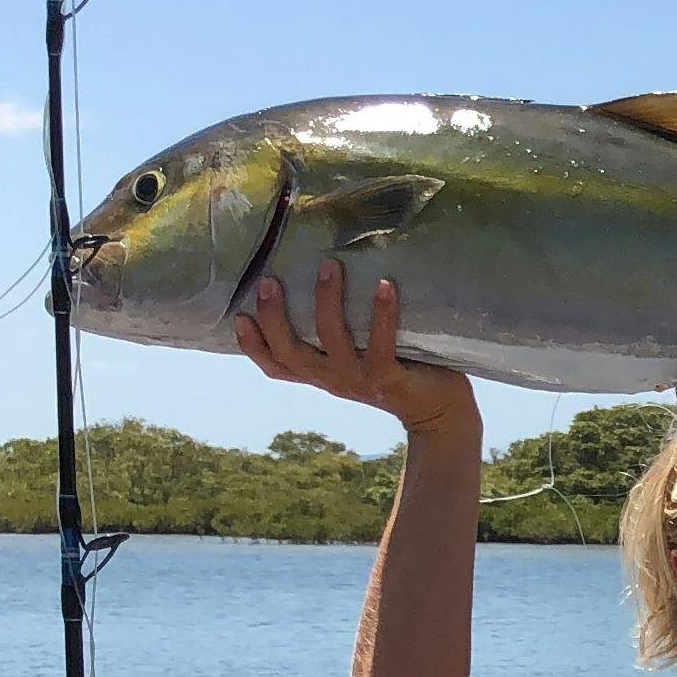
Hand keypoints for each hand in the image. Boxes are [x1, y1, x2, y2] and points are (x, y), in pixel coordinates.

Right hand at [235, 259, 478, 435]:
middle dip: (275, 316)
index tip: (237, 315)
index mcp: (320, 375)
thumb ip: (335, 333)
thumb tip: (316, 275)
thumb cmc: (395, 370)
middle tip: (269, 280)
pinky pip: (381, 345)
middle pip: (291, 352)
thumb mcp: (355, 355)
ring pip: (332, 340)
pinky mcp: (391, 379)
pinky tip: (384, 285)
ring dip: (328, 301)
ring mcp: (360, 380)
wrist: (439, 410)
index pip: (275, 365)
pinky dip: (382, 313)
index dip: (251, 345)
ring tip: (330, 265)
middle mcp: (333, 380)